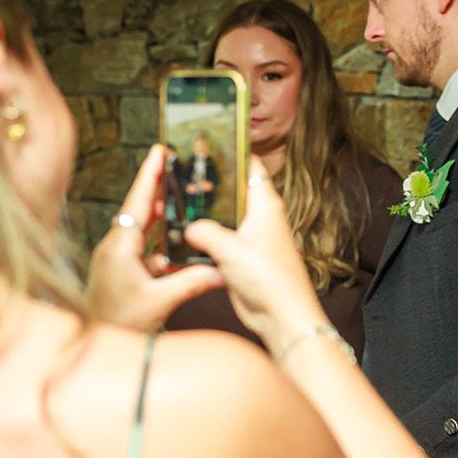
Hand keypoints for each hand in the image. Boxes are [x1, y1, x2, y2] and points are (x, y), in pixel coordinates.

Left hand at [87, 144, 223, 330]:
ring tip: (179, 195)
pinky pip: (142, 247)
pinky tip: (176, 240)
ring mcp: (116, 258)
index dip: (150, 176)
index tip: (160, 151)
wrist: (91, 343)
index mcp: (120, 247)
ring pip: (141, 227)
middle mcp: (114, 247)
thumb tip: (220, 270)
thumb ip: (191, 282)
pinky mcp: (120, 270)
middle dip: (157, 186)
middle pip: (139, 208)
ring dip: (160, 213)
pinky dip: (159, 239)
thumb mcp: (159, 302)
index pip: (138, 203)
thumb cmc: (119, 323)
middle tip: (174, 164)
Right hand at [184, 157, 326, 353]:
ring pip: (223, 216)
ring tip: (175, 203)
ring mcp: (251, 237)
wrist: (282, 316)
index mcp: (265, 204)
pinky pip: (220, 239)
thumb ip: (206, 232)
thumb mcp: (231, 250)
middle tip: (179, 175)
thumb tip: (188, 227)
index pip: (249, 165)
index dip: (231, 151)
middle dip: (208, 185)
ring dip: (204, 215)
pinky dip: (205, 238)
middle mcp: (260, 216)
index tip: (207, 141)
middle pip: (231, 190)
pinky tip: (184, 236)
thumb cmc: (269, 280)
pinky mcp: (242, 257)